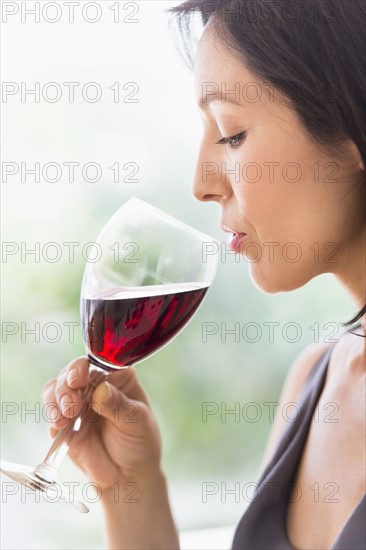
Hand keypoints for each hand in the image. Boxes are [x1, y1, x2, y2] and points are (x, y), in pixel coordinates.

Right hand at [42, 357, 161, 488]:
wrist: (128, 475)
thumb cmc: (140, 442)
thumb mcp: (137, 422)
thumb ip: (119, 406)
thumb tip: (101, 390)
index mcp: (118, 376)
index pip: (98, 360)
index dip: (84, 366)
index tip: (77, 379)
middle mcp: (95, 384)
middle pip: (72, 372)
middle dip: (66, 387)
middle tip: (71, 407)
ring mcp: (78, 401)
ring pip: (56, 388)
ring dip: (55, 401)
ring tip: (63, 419)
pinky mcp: (65, 420)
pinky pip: (51, 411)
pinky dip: (51, 417)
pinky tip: (58, 427)